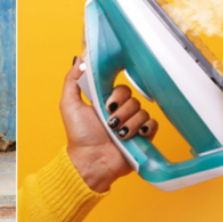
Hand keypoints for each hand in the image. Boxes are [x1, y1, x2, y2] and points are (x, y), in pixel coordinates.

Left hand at [60, 57, 157, 192]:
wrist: (91, 162)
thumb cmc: (79, 135)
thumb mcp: (69, 105)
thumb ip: (72, 81)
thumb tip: (79, 60)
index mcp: (106, 102)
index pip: (121, 88)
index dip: (117, 94)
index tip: (107, 103)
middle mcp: (121, 111)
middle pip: (133, 99)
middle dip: (121, 111)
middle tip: (110, 122)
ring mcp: (132, 124)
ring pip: (142, 112)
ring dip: (129, 123)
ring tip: (117, 133)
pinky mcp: (142, 136)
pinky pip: (153, 124)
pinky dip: (145, 128)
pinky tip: (135, 135)